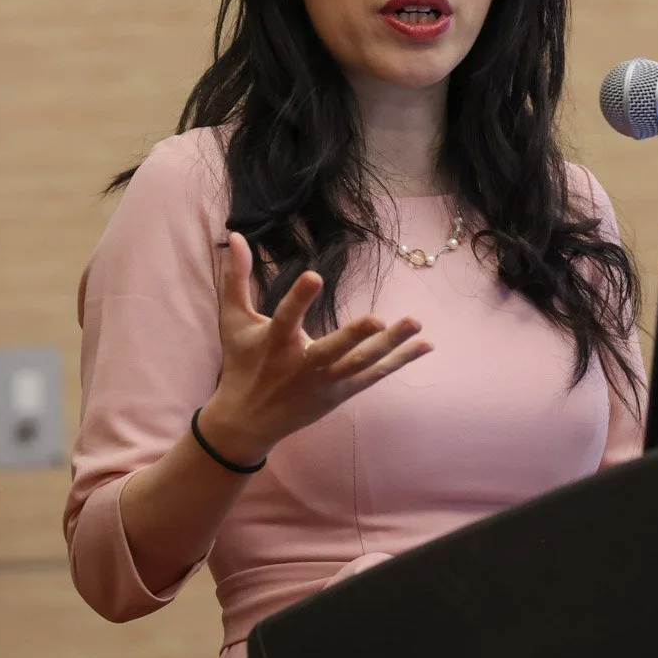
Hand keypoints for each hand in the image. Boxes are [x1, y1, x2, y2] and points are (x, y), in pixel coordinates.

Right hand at [198, 231, 432, 461]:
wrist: (246, 421)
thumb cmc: (240, 363)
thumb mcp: (233, 321)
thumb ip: (235, 278)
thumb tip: (235, 235)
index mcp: (275, 342)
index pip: (287, 317)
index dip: (299, 298)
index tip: (314, 276)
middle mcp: (302, 365)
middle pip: (332, 351)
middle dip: (355, 336)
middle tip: (378, 319)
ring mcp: (325, 382)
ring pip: (360, 364)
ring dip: (390, 346)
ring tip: (416, 323)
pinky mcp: (340, 394)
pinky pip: (374, 376)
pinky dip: (399, 362)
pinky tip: (425, 346)